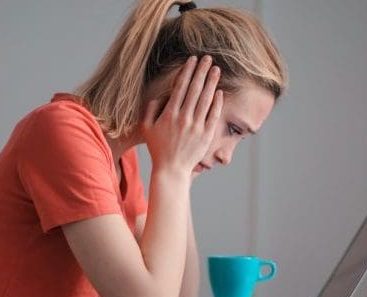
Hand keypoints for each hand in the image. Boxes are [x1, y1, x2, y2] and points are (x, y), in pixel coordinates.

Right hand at [142, 55, 222, 177]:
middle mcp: (183, 118)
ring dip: (211, 82)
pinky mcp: (206, 135)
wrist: (171, 170)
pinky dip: (217, 102)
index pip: (180, 87)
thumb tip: (158, 96)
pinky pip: (213, 115)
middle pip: (195, 89)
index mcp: (169, 114)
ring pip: (205, 99)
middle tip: (208, 58)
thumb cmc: (158, 148)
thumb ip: (150, 110)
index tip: (192, 60)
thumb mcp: (146, 128)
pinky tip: (220, 91)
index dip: (187, 71)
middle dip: (202, 71)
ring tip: (216, 69)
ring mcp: (196, 126)